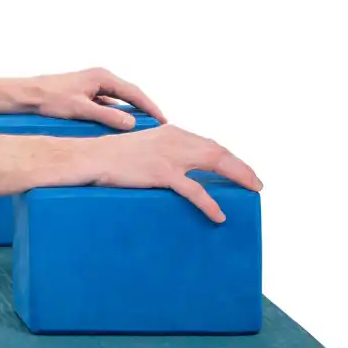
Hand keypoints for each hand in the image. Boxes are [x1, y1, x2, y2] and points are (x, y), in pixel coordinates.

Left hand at [10, 67, 164, 128]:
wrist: (27, 95)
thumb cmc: (50, 98)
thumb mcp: (81, 109)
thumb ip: (107, 117)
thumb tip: (133, 124)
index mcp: (102, 77)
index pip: (134, 92)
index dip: (150, 107)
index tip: (163, 120)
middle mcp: (100, 78)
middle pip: (129, 95)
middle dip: (144, 110)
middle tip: (160, 126)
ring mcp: (93, 85)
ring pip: (118, 100)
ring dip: (130, 113)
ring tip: (144, 128)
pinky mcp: (86, 94)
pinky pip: (108, 104)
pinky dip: (116, 114)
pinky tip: (120, 127)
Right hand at [88, 125, 262, 221]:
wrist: (90, 157)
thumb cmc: (111, 156)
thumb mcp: (142, 147)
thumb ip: (163, 153)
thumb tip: (177, 171)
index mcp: (171, 132)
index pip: (209, 144)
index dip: (230, 158)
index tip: (242, 170)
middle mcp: (175, 139)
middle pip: (218, 151)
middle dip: (241, 167)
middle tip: (256, 184)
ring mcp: (169, 155)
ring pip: (215, 162)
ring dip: (238, 176)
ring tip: (251, 191)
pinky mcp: (161, 172)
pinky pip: (194, 190)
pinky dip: (209, 203)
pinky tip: (218, 215)